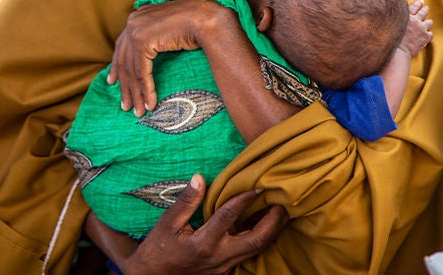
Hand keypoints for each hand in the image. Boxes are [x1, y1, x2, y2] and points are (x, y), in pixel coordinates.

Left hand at [108, 0, 229, 115]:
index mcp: (137, 16)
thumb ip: (155, 37)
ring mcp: (135, 30)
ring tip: (139, 111)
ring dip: (136, 94)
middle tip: (126, 105)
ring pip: (132, 70)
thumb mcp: (169, 30)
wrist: (206, 18)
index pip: (121, 46)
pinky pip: (141, 72)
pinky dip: (146, 90)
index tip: (113, 82)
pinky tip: (150, 103)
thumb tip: (149, 52)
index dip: (117, 66)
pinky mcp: (142, 41)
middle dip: (125, 86)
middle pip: (124, 60)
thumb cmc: (196, 24)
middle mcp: (133, 21)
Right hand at [114, 174, 287, 274]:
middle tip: (284, 202)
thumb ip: (186, 201)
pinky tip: (265, 227)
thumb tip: (200, 178)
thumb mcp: (168, 223)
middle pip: (255, 240)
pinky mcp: (225, 272)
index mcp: (203, 243)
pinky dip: (259, 240)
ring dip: (271, 231)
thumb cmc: (158, 248)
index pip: (229, 216)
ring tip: (281, 212)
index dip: (244, 198)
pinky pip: (248, 255)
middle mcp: (218, 257)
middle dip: (273, 221)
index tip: (258, 184)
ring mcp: (224, 267)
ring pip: (256, 250)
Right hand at [398, 0, 432, 57]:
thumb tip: (399, 15)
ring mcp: (422, 28)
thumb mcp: (393, 24)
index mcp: (406, 16)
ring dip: (427, 23)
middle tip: (426, 9)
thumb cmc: (392, 39)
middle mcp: (416, 20)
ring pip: (430, 22)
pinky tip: (425, 37)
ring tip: (426, 25)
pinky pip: (431, 34)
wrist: (398, 51)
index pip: (415, 6)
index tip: (421, 2)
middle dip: (425, 10)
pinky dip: (428, 35)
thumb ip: (398, 18)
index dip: (419, 3)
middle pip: (424, 12)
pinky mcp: (426, 37)